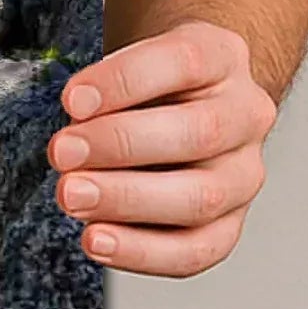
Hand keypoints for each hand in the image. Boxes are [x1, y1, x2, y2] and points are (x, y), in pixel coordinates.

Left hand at [46, 21, 274, 276]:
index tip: (71, 101)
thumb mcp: (135, 57)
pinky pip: (197, 250)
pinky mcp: (230, 223)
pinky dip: (142, 252)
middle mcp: (246, 115)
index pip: (182, 62)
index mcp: (223, 57)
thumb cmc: (152, 80)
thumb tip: (78, 122)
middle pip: (198, 133)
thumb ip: (110, 86)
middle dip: (120, 145)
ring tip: (72, 197)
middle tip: (62, 153)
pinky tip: (97, 240)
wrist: (189, 102)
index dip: (123, 82)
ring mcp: (245, 173)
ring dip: (127, 201)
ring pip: (201, 198)